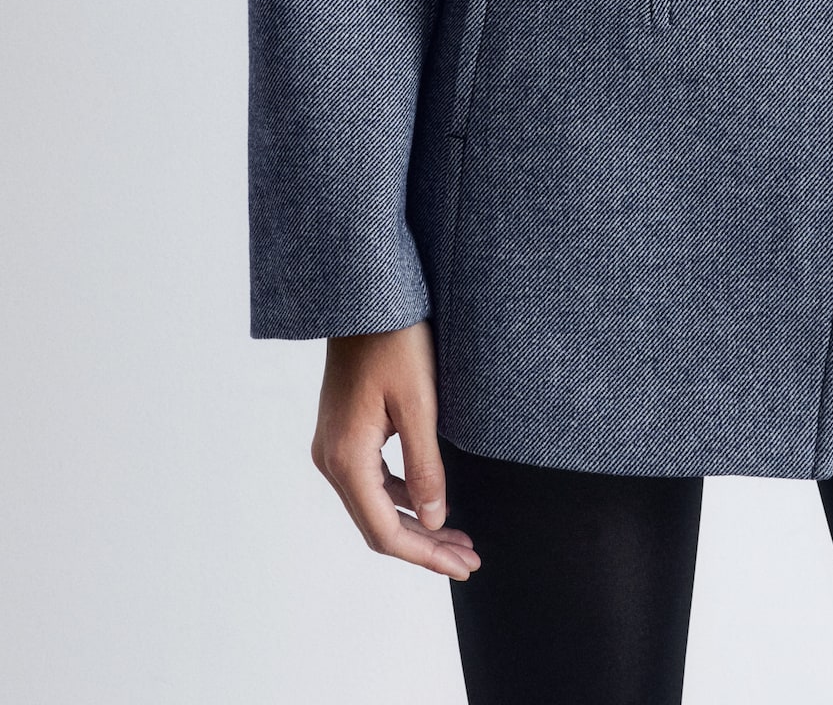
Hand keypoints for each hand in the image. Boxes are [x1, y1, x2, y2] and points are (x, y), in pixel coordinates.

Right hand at [311, 320, 480, 578]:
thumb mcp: (420, 404)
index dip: (426, 555)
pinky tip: (431, 502)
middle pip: (378, 526)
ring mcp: (333, 448)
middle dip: (425, 547)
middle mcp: (331, 460)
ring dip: (416, 525)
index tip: (464, 565)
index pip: (385, 531)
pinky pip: (371, 482)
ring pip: (374, 507)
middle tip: (469, 559)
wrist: (364, 299)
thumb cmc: (394, 341)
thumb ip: (425, 466)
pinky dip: (402, 499)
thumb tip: (435, 519)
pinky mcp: (342, 435)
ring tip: (460, 538)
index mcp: (346, 457)